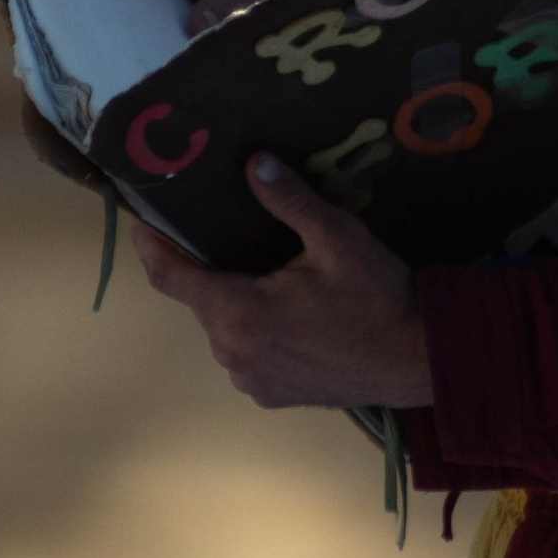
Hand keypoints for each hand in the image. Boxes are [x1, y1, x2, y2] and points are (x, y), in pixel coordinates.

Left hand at [129, 157, 433, 411]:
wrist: (418, 358)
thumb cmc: (377, 296)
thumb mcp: (337, 238)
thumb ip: (290, 200)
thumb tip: (254, 162)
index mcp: (239, 314)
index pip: (171, 277)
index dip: (150, 247)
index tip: (139, 220)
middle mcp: (233, 354)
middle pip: (200, 301)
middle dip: (205, 269)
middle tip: (224, 235)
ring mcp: (251, 380)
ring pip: (223, 329)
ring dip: (233, 302)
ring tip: (264, 274)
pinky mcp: (271, 395)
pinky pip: (246, 355)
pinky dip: (254, 332)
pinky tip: (287, 315)